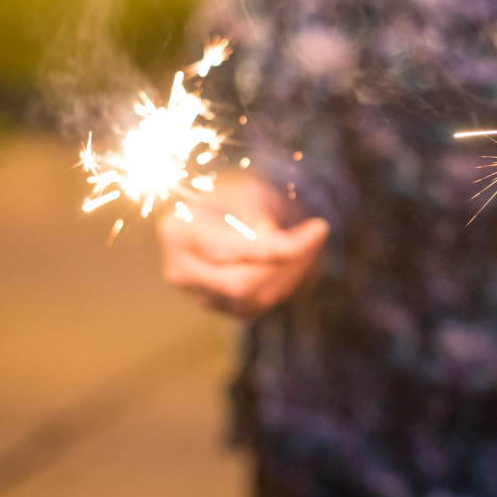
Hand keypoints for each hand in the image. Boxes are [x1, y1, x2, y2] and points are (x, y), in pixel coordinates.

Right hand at [156, 172, 329, 316]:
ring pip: (255, 298)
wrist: (226, 210)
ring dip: (292, 271)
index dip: (277, 245)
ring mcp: (197, 293)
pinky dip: (285, 282)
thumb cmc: (235, 193)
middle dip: (287, 262)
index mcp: (176, 230)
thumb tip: (273, 240)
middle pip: (240, 282)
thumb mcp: (247, 189)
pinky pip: (260, 305)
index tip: (320, 228)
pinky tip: (293, 258)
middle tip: (315, 234)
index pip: (228, 249)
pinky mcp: (221, 306)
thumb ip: (257, 214)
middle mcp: (179, 269)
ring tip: (306, 240)